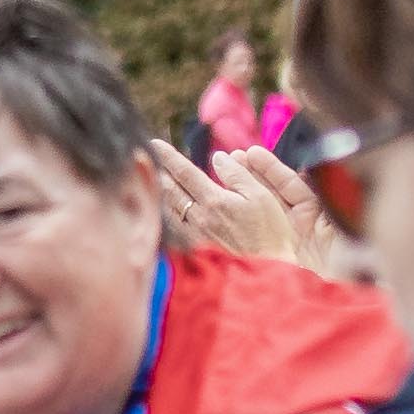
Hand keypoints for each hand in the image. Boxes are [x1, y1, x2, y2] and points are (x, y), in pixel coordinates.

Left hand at [151, 138, 342, 275]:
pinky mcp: (195, 246)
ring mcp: (194, 233)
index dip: (169, 157)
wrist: (267, 270)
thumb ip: (238, 175)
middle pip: (170, 189)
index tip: (154, 143)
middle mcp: (198, 217)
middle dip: (157, 171)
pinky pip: (174, 224)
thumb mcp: (261, 197)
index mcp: (214, 201)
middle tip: (143, 156)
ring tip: (149, 177)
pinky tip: (162, 206)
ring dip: (158, 190)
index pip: (185, 173)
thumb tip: (218, 157)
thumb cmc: (270, 232)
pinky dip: (165, 211)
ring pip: (168, 207)